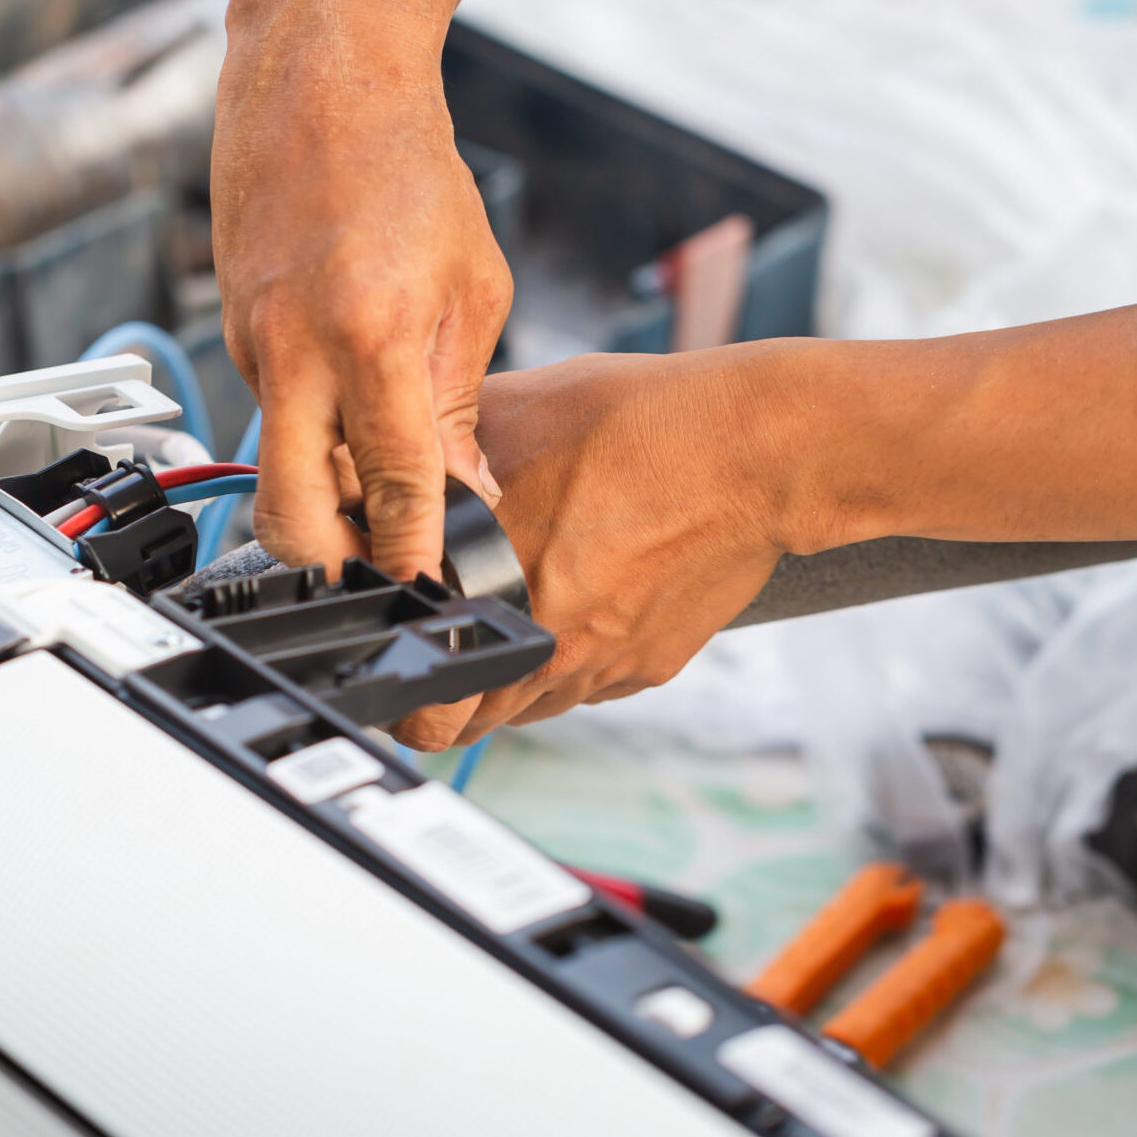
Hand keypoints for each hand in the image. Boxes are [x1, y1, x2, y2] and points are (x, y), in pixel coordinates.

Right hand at [214, 0, 510, 581]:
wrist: (316, 75)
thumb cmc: (405, 165)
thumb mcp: (473, 286)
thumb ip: (459, 398)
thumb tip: (462, 490)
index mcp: (370, 336)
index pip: (392, 484)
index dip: (414, 554)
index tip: (434, 594)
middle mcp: (293, 350)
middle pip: (287, 515)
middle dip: (329, 567)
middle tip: (380, 577)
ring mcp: (249, 343)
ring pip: (277, 463)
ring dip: (323, 493)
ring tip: (383, 491)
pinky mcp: (231, 332)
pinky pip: (271, 411)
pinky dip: (310, 430)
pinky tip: (352, 407)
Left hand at [392, 352, 789, 749]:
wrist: (751, 451)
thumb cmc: (636, 425)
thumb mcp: (509, 415)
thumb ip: (438, 454)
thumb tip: (385, 461)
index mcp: (494, 594)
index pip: (423, 691)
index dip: (401, 681)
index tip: (399, 660)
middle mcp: (546, 648)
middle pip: (469, 721)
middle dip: (445, 698)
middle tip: (440, 653)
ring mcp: (601, 666)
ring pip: (529, 708)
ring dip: (507, 682)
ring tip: (510, 619)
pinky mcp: (648, 666)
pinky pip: (589, 684)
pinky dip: (571, 660)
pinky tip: (577, 602)